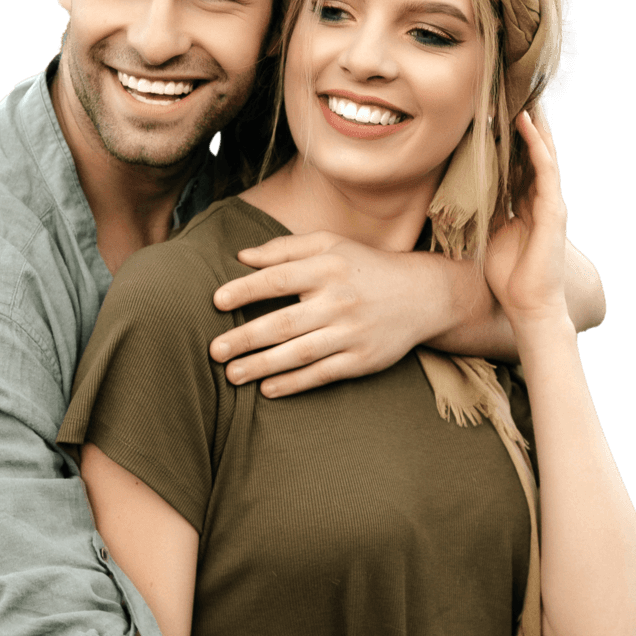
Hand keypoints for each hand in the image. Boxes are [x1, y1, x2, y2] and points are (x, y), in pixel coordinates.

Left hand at [209, 232, 490, 396]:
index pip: (278, 279)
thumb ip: (285, 248)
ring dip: (262, 366)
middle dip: (245, 339)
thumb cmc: (365, 267)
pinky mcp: (362, 359)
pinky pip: (322, 374)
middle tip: (214, 351)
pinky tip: (268, 390)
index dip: (245, 291)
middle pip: (283, 323)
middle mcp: (338, 301)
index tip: (216, 302)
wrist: (422, 296)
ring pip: (299, 353)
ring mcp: (351, 333)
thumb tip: (241, 257)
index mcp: (327, 268)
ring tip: (231, 375)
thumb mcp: (331, 245)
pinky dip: (294, 383)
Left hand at [481, 106, 570, 331]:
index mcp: (526, 204)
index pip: (517, 162)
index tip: (493, 110)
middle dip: (524, 122)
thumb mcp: (490, 236)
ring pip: (542, 152)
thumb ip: (485, 212)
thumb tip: (465, 193)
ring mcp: (550, 201)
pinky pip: (545, 169)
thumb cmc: (509, 278)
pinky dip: (536, 145)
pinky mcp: (554, 209)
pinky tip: (526, 123)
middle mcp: (541, 198)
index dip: (507, 137)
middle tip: (512, 89)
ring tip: (523, 92)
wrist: (529, 307)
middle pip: (532, 151)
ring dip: (533, 123)